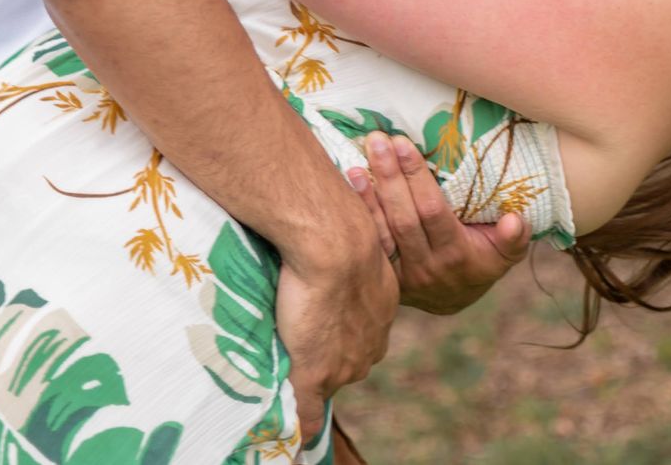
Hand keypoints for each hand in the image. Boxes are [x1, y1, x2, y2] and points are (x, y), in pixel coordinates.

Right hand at [275, 209, 397, 443]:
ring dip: (311, 386)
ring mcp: (343, 362)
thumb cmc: (343, 236)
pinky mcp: (316, 372)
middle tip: (305, 348)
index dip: (341, 337)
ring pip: (328, 383)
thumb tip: (339, 245)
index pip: (360, 338)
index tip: (326, 332)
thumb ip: (350, 263)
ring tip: (290, 376)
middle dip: (330, 359)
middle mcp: (369, 344)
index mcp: (380, 315)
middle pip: (348, 363)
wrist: (335, 244)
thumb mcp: (357, 251)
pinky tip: (295, 434)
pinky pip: (308, 410)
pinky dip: (302, 423)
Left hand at [348, 131, 531, 314]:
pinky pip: (370, 243)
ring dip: (369, 194)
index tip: (403, 144)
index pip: (432, 211)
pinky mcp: (384, 275)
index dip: (416, 178)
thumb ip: (514, 237)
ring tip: (360, 159)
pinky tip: (351, 185)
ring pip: (382, 231)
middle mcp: (426, 265)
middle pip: (403, 217)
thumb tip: (514, 221)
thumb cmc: (483, 262)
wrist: (453, 299)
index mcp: (456, 254)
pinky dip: (361, 213)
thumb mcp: (507, 253)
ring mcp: (401, 273)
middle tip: (378, 139)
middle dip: (389, 175)